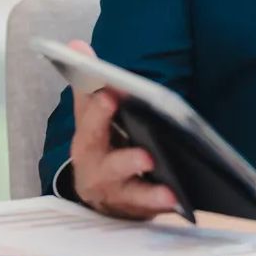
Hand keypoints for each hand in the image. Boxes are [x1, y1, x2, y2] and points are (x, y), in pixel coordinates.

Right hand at [67, 41, 178, 218]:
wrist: (101, 191)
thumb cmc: (102, 144)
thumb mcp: (95, 115)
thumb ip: (91, 83)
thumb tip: (76, 45)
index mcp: (87, 140)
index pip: (89, 121)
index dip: (97, 111)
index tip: (108, 96)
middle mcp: (94, 169)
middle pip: (106, 165)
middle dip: (123, 159)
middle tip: (145, 155)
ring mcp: (113, 193)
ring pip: (127, 194)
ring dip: (146, 192)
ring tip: (168, 188)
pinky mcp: (133, 209)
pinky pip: (147, 210)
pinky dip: (160, 206)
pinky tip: (178, 200)